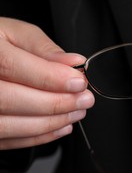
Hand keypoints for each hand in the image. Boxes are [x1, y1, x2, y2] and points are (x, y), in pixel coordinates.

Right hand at [0, 18, 94, 149]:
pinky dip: (38, 137)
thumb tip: (73, 63)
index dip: (51, 78)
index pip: (13, 67)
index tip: (79, 82)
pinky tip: (61, 126)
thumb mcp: (12, 32)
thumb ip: (42, 48)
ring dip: (51, 122)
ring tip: (76, 112)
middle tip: (84, 99)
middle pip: (11, 99)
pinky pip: (7, 140)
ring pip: (9, 125)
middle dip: (56, 103)